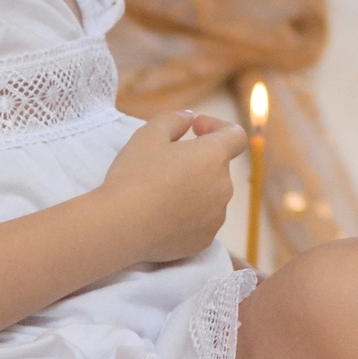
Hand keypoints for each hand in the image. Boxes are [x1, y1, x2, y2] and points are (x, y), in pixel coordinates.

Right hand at [96, 108, 243, 264]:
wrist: (122, 226)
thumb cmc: (134, 175)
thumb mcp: (148, 135)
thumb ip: (173, 119)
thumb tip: (188, 118)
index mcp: (214, 157)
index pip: (236, 136)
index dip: (218, 127)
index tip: (195, 129)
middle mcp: (223, 187)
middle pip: (217, 167)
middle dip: (197, 161)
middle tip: (163, 163)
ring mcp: (216, 217)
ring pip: (210, 195)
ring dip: (193, 188)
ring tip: (160, 192)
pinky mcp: (204, 240)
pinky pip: (201, 221)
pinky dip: (187, 214)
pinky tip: (161, 215)